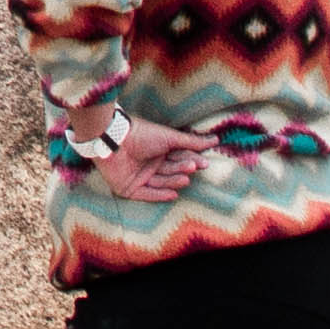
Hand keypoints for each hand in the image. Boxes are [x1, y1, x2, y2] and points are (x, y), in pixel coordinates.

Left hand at [101, 118, 219, 203]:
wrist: (115, 139)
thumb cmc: (142, 134)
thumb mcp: (169, 137)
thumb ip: (191, 141)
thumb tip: (215, 140)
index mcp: (158, 151)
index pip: (178, 158)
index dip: (190, 160)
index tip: (203, 163)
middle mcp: (150, 164)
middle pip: (171, 170)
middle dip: (182, 169)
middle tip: (192, 167)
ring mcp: (139, 177)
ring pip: (161, 182)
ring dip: (174, 181)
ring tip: (185, 179)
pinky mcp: (129, 189)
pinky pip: (147, 195)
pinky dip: (159, 195)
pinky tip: (173, 194)